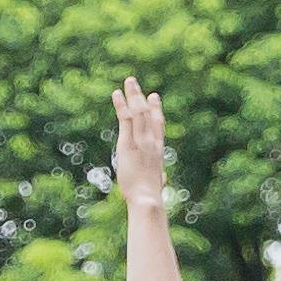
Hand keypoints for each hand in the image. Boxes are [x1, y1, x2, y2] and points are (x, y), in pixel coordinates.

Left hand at [111, 84, 171, 202]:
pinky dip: (121, 105)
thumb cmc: (150, 195)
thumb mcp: (157, 183)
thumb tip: (163, 180)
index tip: (154, 96)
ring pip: (138, 112)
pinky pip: (125, 119)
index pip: (158, 125)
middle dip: (140, 96)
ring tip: (128, 81)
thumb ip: (160, 177)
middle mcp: (151, 141)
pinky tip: (116, 94)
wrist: (147, 198)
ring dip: (133, 95)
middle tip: (134, 83)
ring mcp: (141, 141)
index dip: (156, 109)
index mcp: (158, 150)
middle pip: (147, 113)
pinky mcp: (128, 143)